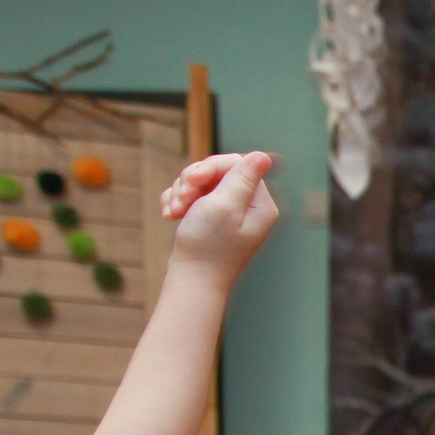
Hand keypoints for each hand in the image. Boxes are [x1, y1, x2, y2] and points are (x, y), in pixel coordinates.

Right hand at [161, 151, 278, 280]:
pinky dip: (177, 201)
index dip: (209, 167)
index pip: (236, 164)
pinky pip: (191, 194)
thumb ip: (242, 178)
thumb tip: (264, 156)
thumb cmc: (208, 244)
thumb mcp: (224, 205)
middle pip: (216, 170)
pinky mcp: (210, 216)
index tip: (192, 181)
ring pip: (200, 181)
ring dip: (181, 192)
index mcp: (260, 204)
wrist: (192, 279)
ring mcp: (228, 211)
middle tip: (182, 201)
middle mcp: (248, 206)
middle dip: (192, 181)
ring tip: (174, 212)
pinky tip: (170, 215)